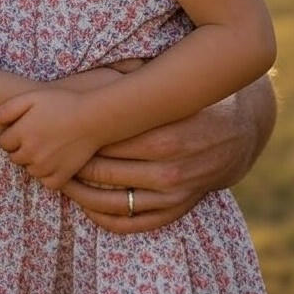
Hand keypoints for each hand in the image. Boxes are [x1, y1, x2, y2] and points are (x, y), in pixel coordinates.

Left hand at [0, 88, 102, 189]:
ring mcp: (45, 167)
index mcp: (20, 134)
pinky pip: (46, 182)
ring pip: (29, 170)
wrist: (94, 117)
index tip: (25, 127)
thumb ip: (8, 108)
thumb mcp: (33, 97)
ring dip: (33, 161)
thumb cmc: (63, 103)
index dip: (13, 134)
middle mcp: (30, 153)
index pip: (4, 143)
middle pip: (15, 158)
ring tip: (48, 145)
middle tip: (38, 136)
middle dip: (21, 148)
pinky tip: (55, 160)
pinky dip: (48, 174)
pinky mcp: (61, 176)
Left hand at [62, 91, 264, 231]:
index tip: (58, 132)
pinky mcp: (178, 209)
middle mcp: (169, 170)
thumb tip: (89, 70)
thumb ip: (132, 77)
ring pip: (112, 204)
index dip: (76, 139)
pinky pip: (133, 223)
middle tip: (52, 155)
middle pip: (103, 172)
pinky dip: (104, 218)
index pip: (104, 143)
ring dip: (80, 195)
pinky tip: (86, 205)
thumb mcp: (169, 84)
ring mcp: (174, 195)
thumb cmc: (194, 100)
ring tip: (61, 181)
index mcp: (163, 137)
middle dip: (73, 164)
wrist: (241, 131)